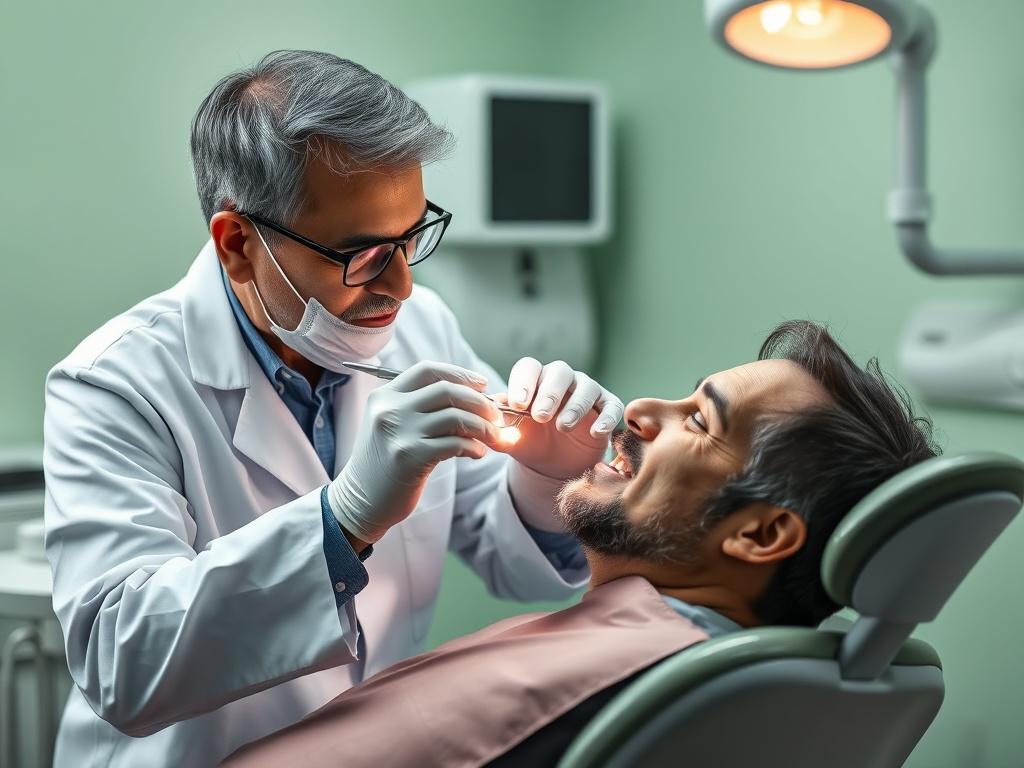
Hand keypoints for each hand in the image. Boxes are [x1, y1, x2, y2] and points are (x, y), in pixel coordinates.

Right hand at [327, 361, 500, 542]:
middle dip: (479, 401)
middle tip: (496, 415)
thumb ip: (425, 410)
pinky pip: (454, 443)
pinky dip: (474, 447)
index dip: (460, 374)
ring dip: (483, 426)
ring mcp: (399, 432)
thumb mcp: (395, 427)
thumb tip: (478, 398)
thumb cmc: (386, 464)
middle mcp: (390, 409)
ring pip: (455, 416)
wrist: (360, 502)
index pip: (428, 370)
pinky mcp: (410, 457)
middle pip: (447, 390)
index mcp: (385, 396)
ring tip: (493, 437)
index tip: (482, 385)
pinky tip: (478, 453)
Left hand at [494, 358, 623, 480]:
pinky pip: (612, 406)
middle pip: (559, 372)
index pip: (529, 368)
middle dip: (549, 393)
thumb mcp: (512, 439)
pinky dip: (606, 418)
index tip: (517, 404)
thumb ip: (498, 428)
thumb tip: (485, 417)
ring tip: (563, 427)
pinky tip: (595, 432)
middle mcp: (563, 380)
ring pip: (587, 387)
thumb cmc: (531, 443)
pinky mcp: (608, 408)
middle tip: (539, 416)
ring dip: (575, 406)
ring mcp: (588, 392)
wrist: (555, 466)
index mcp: (536, 380)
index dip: (523, 383)